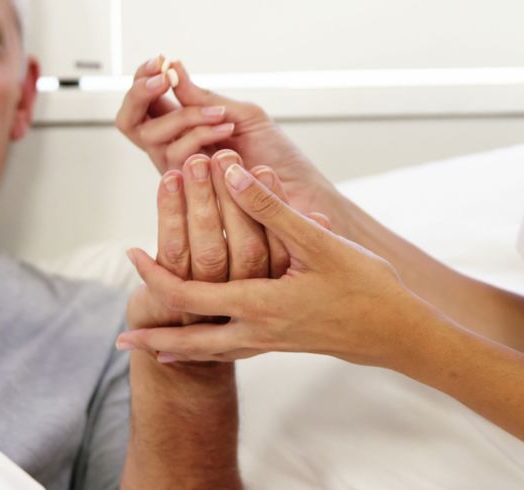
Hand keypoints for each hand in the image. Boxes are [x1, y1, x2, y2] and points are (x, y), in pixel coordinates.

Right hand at [116, 57, 341, 228]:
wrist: (299, 191)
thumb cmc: (276, 155)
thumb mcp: (243, 115)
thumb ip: (205, 98)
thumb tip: (173, 68)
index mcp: (183, 128)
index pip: (144, 104)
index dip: (142, 81)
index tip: (159, 61)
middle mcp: (174, 150)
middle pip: (130, 121)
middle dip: (140, 95)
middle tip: (163, 78)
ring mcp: (178, 172)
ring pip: (154, 137)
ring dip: (187, 117)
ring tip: (224, 117)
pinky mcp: (188, 192)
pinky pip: (176, 157)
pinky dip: (201, 137)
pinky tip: (229, 136)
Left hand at [117, 154, 430, 366]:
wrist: (400, 334)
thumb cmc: (366, 287)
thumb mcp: (318, 242)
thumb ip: (272, 208)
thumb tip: (232, 173)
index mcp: (259, 304)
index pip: (191, 294)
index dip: (158, 275)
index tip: (133, 256)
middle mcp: (258, 331)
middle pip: (192, 339)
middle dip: (157, 335)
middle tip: (122, 336)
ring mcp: (272, 343)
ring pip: (213, 350)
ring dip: (180, 345)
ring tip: (151, 348)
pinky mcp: (285, 345)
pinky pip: (235, 350)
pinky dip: (212, 348)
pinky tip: (211, 344)